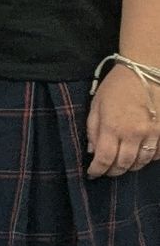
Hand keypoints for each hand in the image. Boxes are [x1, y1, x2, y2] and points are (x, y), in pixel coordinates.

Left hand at [87, 63, 159, 178]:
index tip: (92, 173)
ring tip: (123, 165)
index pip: (105, 159)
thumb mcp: (96, 106)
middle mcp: (134, 134)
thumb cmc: (116, 87)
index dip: (97, 170)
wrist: (144, 72)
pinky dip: (148, 159)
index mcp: (113, 127)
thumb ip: (93, 130)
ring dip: (131, 167)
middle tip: (107, 171)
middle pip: (124, 164)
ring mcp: (153, 134)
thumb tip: (93, 151)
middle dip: (113, 171)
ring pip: (142, 162)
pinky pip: (157, 154)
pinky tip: (141, 156)